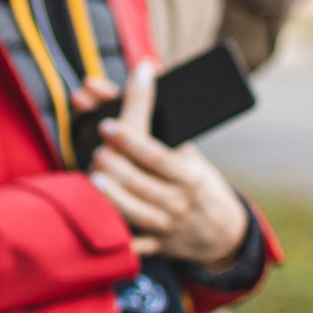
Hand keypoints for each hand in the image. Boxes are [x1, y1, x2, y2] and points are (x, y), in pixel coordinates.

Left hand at [87, 63, 250, 266]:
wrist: (220, 231)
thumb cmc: (193, 178)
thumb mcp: (188, 148)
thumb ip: (157, 114)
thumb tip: (145, 65)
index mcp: (188, 174)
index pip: (155, 154)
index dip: (130, 140)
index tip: (106, 123)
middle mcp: (177, 201)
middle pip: (140, 182)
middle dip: (114, 164)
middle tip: (95, 149)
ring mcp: (164, 226)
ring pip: (134, 212)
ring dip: (112, 194)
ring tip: (92, 175)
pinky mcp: (153, 247)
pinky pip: (133, 247)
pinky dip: (117, 238)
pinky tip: (98, 223)